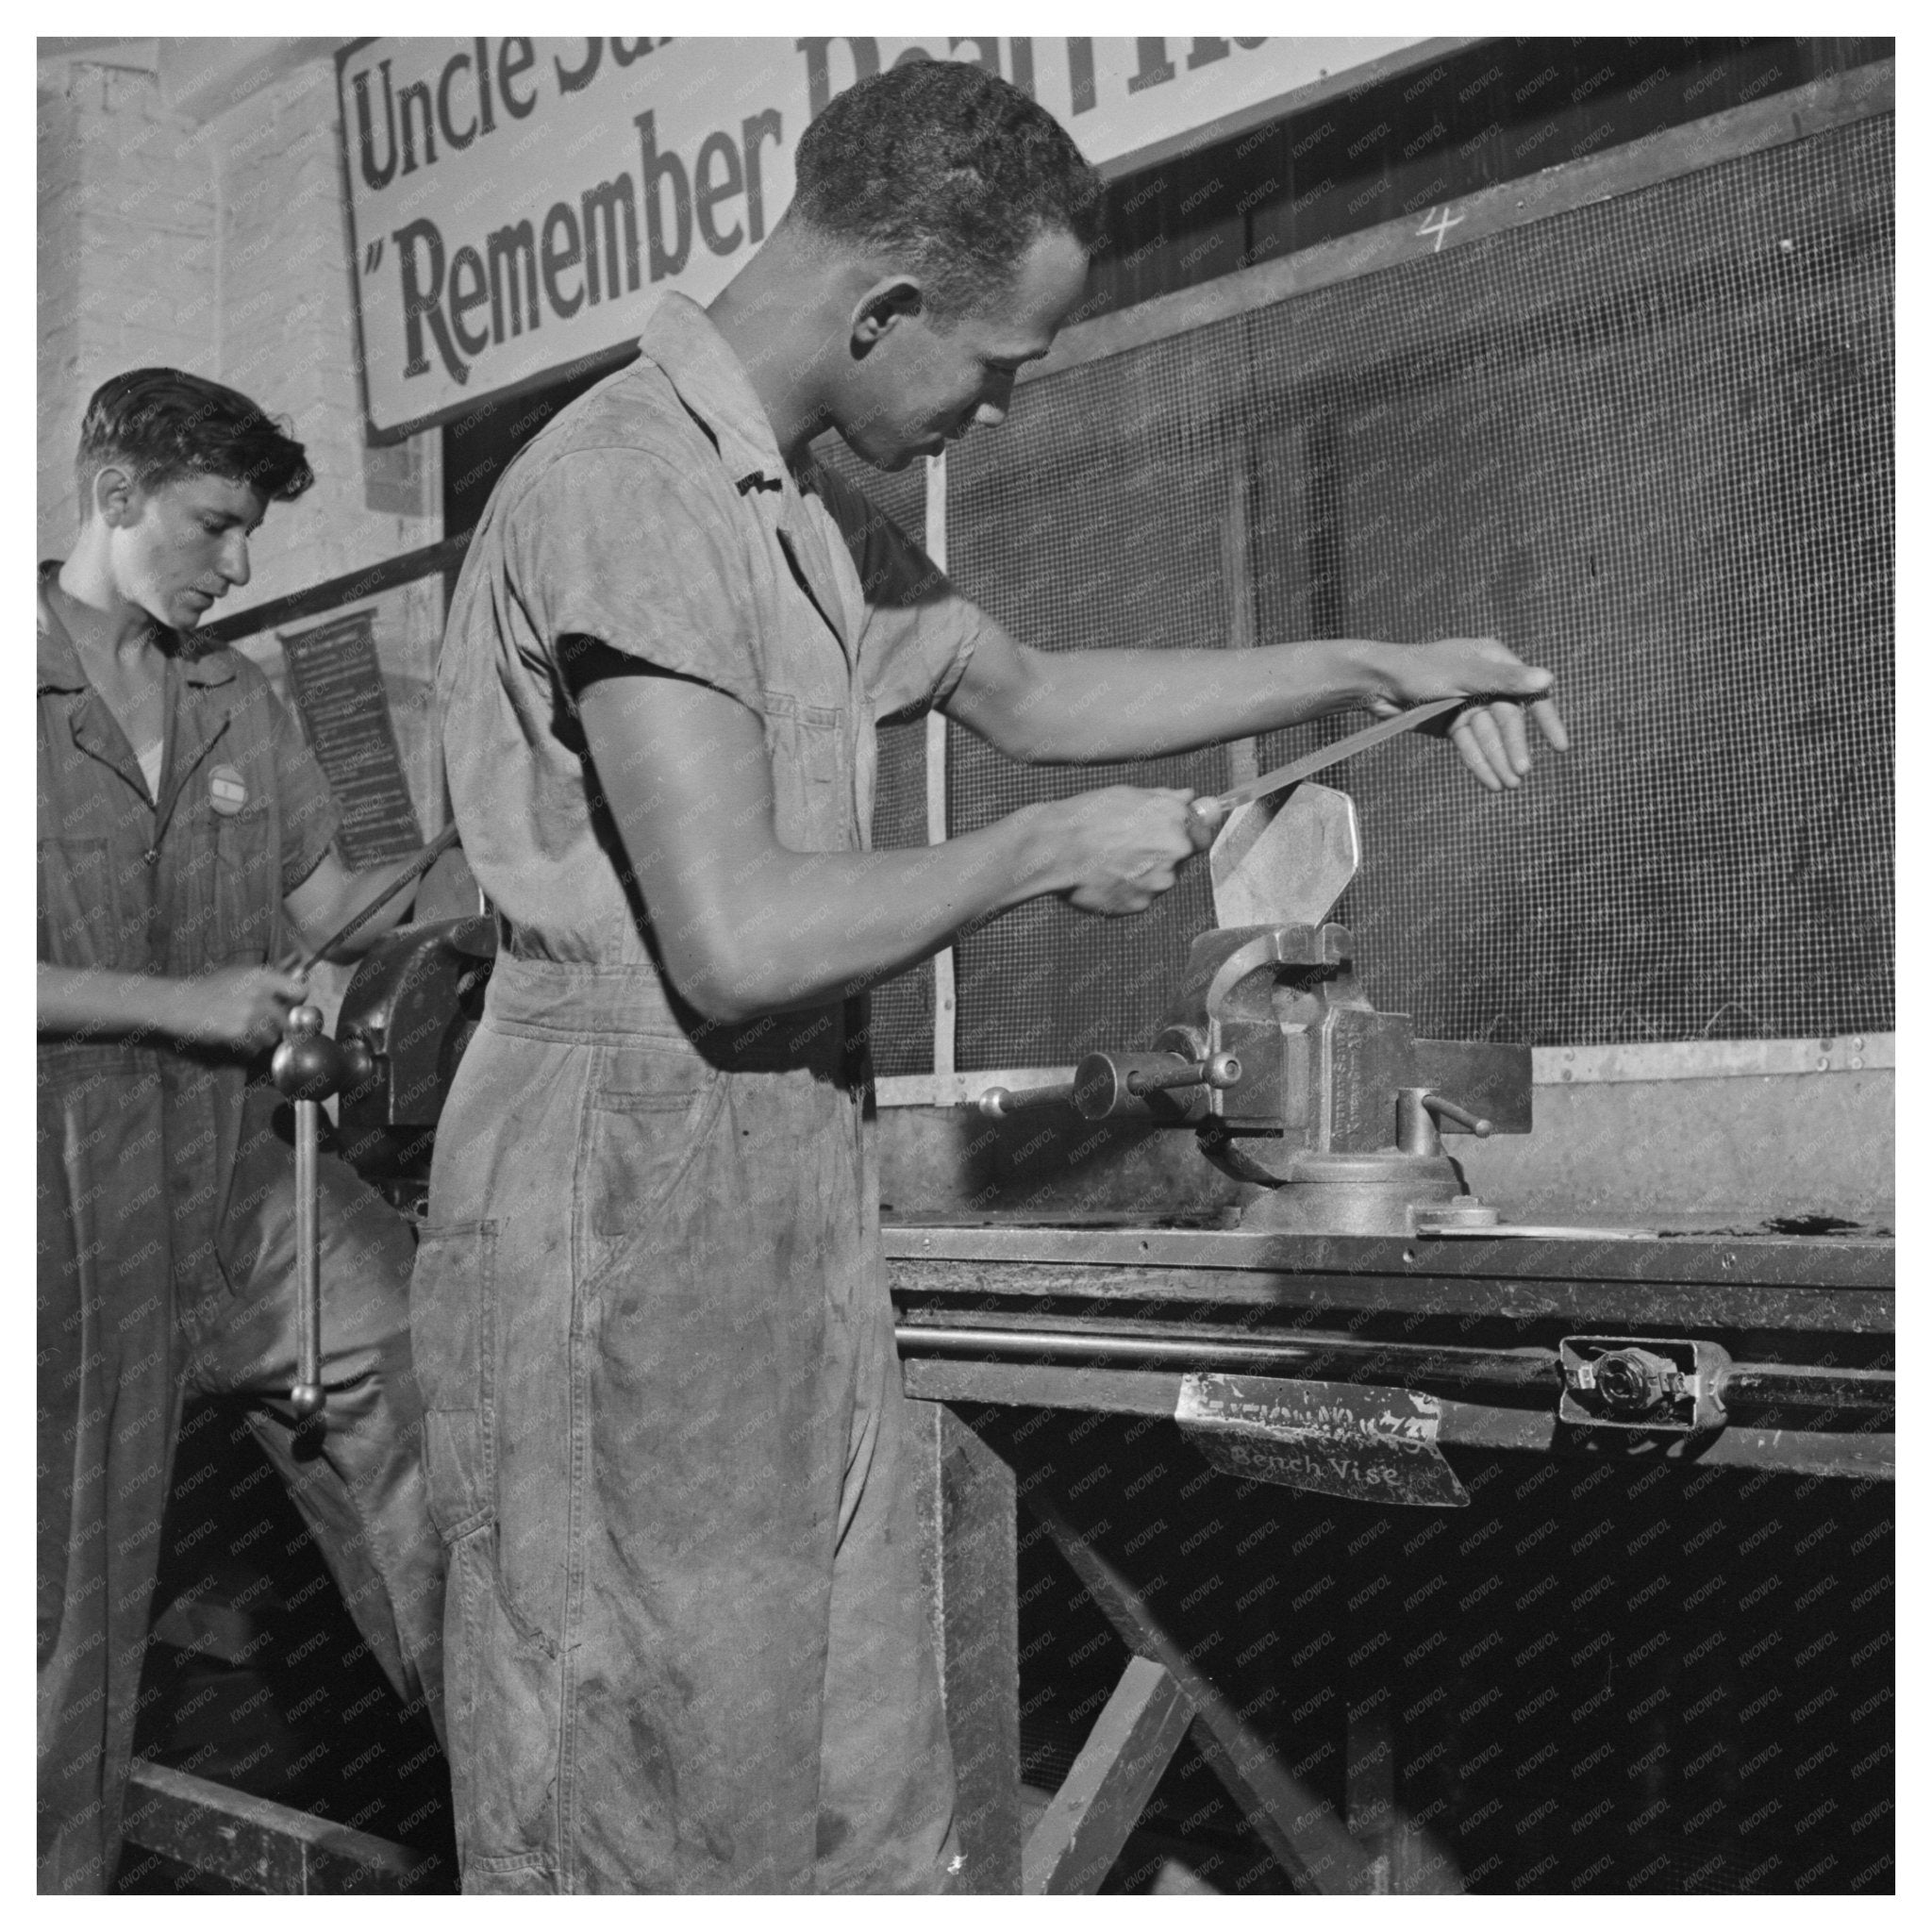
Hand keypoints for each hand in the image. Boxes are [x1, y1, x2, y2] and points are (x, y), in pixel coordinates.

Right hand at [164, 964, 308, 1051]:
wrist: (180, 1004)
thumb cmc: (211, 987)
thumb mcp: (240, 973)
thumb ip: (270, 977)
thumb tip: (300, 975)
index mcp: (262, 976)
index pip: (300, 991)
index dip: (297, 1001)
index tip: (289, 1006)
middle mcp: (260, 995)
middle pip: (287, 1020)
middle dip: (276, 1025)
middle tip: (260, 1022)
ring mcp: (249, 1015)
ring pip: (272, 1037)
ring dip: (261, 1037)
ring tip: (243, 1028)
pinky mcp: (238, 1033)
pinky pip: (255, 1048)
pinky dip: (248, 1047)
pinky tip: (234, 1036)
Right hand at [1039, 787, 1213, 916]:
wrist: (1056, 848)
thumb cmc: (1088, 816)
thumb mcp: (1128, 795)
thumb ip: (1165, 799)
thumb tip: (1188, 797)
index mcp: (1176, 822)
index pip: (1202, 834)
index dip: (1188, 833)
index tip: (1173, 834)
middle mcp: (1174, 853)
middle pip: (1180, 858)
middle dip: (1161, 853)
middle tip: (1128, 845)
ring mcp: (1158, 882)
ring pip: (1159, 879)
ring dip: (1143, 873)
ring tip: (1111, 860)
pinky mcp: (1140, 904)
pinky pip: (1140, 896)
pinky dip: (1127, 889)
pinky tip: (1105, 876)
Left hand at [1364, 636, 1569, 791]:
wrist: (1375, 684)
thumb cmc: (1418, 669)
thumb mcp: (1462, 673)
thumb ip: (1503, 679)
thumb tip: (1548, 679)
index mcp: (1494, 661)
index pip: (1529, 691)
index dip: (1547, 718)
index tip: (1560, 745)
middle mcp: (1485, 682)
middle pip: (1507, 720)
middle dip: (1513, 747)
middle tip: (1522, 773)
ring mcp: (1467, 704)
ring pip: (1489, 737)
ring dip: (1498, 761)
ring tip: (1508, 786)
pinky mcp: (1451, 723)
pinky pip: (1470, 745)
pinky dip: (1478, 763)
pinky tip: (1490, 783)